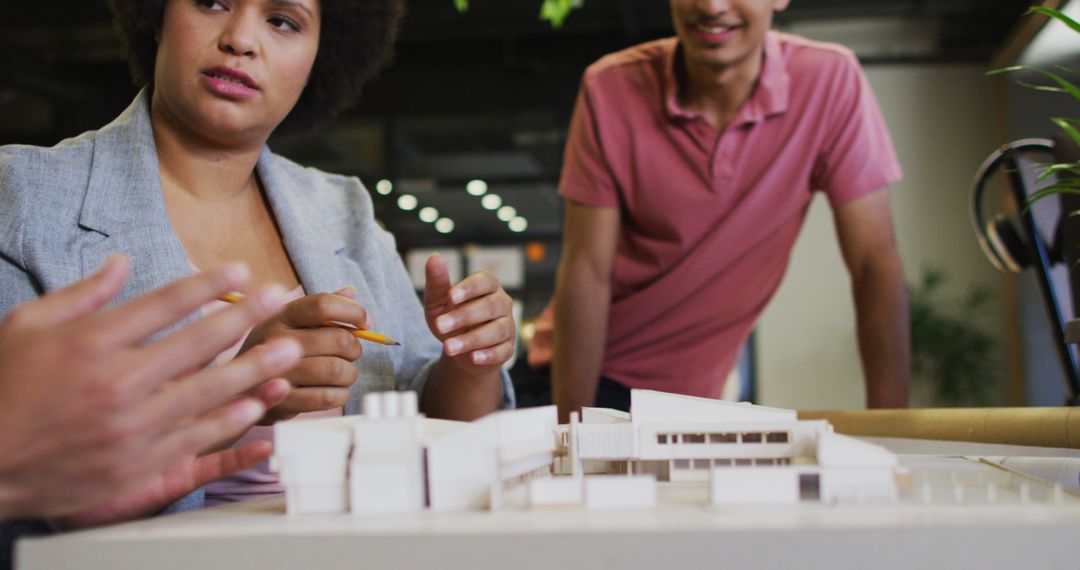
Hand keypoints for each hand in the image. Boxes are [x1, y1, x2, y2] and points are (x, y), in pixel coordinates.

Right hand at [0, 256, 299, 520]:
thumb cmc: (4, 389)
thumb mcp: (27, 325)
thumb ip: (81, 293)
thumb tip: (122, 262)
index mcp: (90, 342)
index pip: (164, 303)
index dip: (207, 283)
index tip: (239, 269)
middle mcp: (117, 382)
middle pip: (198, 343)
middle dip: (246, 316)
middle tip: (279, 298)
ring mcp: (131, 426)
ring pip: (209, 392)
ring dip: (254, 369)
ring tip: (288, 351)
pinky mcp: (137, 463)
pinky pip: (197, 438)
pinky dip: (230, 421)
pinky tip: (255, 405)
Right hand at [239, 287, 366, 423]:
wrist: (237, 390)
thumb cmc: (272, 350)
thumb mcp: (289, 322)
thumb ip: (320, 306)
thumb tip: (350, 293)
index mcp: (279, 315)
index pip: (323, 304)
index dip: (353, 312)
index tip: (364, 323)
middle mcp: (274, 341)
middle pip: (337, 339)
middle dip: (355, 348)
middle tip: (350, 354)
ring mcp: (275, 373)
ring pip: (336, 370)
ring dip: (349, 373)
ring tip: (342, 373)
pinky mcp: (280, 403)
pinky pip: (327, 397)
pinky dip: (340, 394)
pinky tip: (334, 390)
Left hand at [424, 254, 515, 375]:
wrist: (460, 349)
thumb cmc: (450, 318)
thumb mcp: (438, 301)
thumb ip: (437, 281)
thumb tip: (434, 257)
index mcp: (487, 286)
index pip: (485, 281)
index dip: (470, 288)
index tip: (451, 297)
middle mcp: (502, 303)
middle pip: (490, 306)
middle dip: (464, 316)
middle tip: (440, 326)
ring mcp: (507, 326)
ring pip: (496, 330)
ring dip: (472, 339)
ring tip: (448, 347)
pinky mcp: (508, 348)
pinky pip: (503, 351)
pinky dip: (488, 355)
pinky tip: (473, 358)